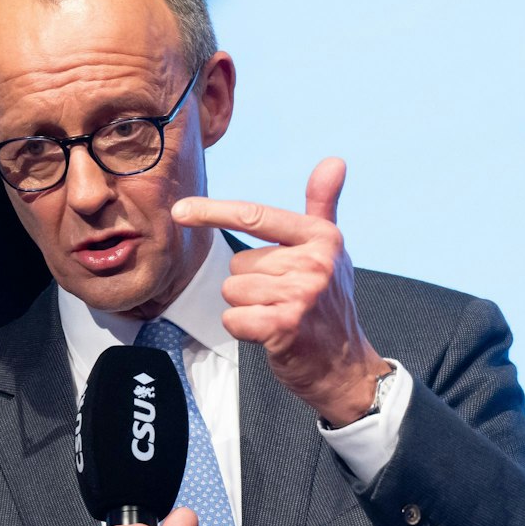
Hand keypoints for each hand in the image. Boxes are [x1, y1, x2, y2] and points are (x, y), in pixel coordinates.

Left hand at [171, 157, 387, 424]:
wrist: (345, 365)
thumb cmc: (329, 304)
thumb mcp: (331, 250)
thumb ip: (323, 205)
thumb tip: (334, 159)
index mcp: (320, 237)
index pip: (256, 216)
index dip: (214, 211)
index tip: (179, 211)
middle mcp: (314, 262)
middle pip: (238, 263)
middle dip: (251, 284)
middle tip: (282, 300)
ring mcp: (301, 295)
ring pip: (233, 291)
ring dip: (247, 308)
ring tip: (277, 315)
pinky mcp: (286, 326)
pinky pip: (233, 318)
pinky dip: (243, 329)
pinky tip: (269, 334)